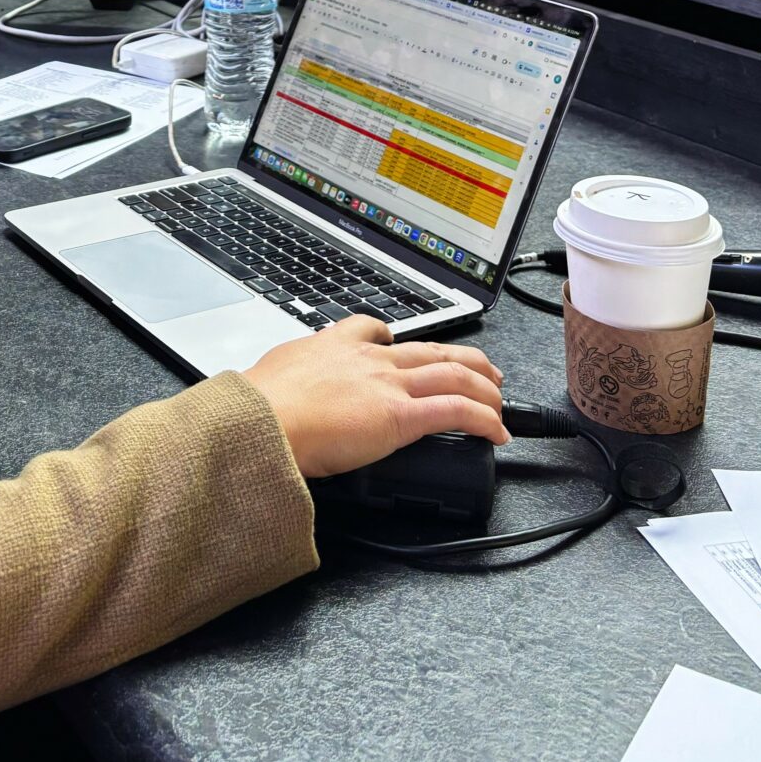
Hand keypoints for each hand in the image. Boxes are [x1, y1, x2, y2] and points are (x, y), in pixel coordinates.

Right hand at [242, 319, 507, 480]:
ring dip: (485, 388)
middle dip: (465, 359)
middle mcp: (369, 358)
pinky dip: (485, 420)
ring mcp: (388, 385)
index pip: (374, 329)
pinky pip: (457, 412)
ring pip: (454, 374)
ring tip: (501, 401)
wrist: (261, 420)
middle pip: (431, 350)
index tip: (407, 348)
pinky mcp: (401, 417)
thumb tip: (278, 390)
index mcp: (334, 345)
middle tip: (485, 371)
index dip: (399, 340)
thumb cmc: (259, 405)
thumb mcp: (273, 374)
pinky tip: (497, 432)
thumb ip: (289, 377)